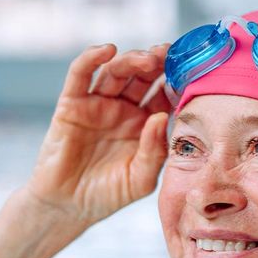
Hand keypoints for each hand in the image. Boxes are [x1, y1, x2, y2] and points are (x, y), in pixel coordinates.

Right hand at [23, 43, 172, 225]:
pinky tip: (107, 50)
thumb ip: (154, 152)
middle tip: (169, 54)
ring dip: (132, 59)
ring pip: (116, 71)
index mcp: (145, 125)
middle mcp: (123, 110)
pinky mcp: (71, 104)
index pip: (163, 95)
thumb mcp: (141, 180)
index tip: (190, 72)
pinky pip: (80, 74)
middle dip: (157, 62)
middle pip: (142, 76)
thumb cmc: (107, 195)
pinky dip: (92, 58)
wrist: (67, 207)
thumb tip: (162, 117)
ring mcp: (97, 104)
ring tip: (148, 59)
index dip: (175, 82)